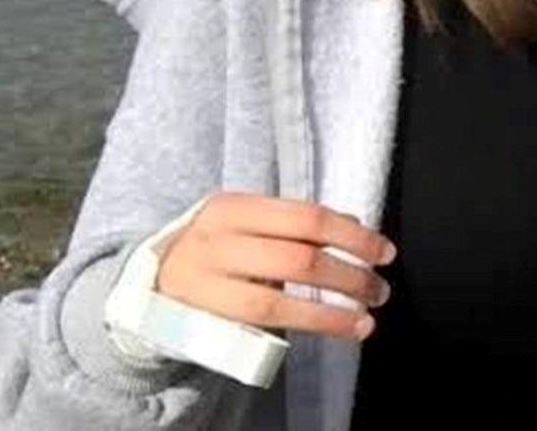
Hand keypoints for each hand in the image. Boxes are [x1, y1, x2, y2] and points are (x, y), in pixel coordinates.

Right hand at [155, 192, 395, 340]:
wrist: (151, 285)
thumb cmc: (215, 249)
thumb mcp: (246, 223)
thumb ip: (293, 223)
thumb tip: (354, 223)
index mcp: (234, 206)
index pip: (304, 216)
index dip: (351, 234)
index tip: (384, 250)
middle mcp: (217, 240)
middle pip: (297, 257)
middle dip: (349, 274)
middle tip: (380, 287)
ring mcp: (206, 284)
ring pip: (280, 300)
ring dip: (334, 310)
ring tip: (367, 315)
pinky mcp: (202, 323)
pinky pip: (263, 327)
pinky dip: (309, 327)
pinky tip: (339, 330)